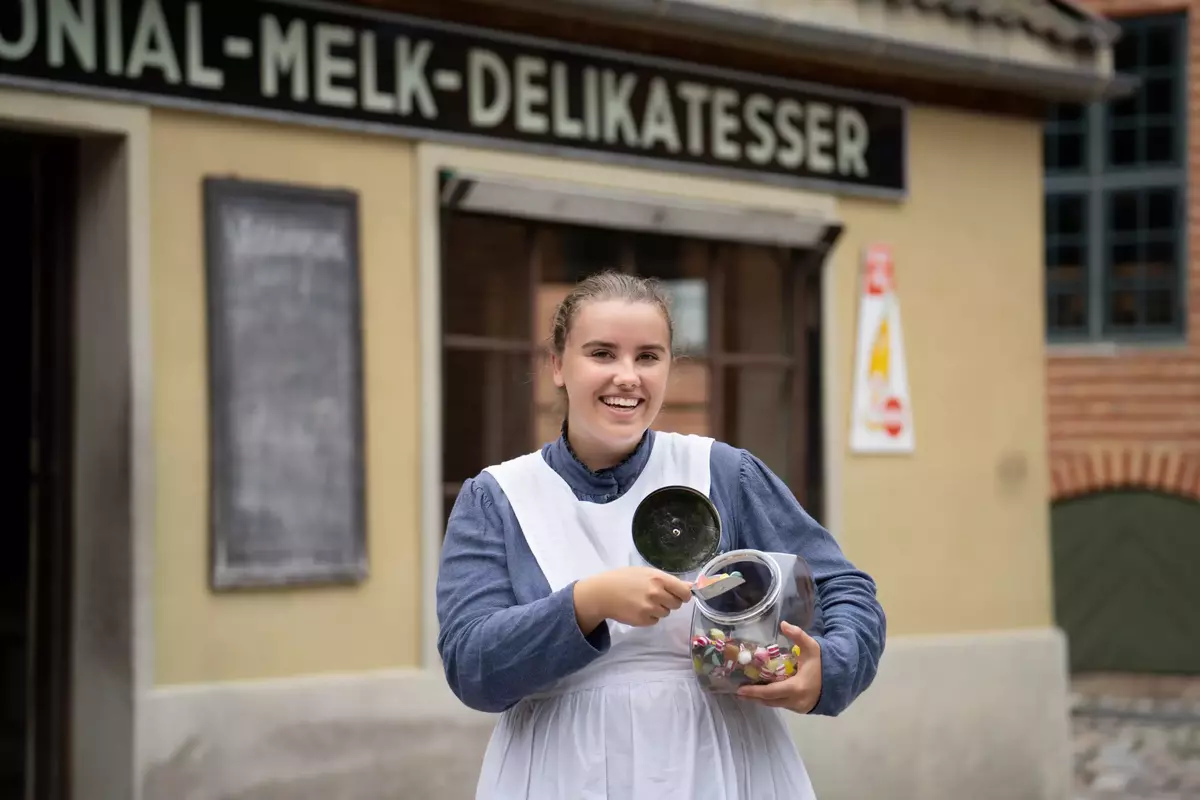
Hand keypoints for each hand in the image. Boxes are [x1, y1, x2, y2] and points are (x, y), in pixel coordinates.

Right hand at [574, 567, 692, 631]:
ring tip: (643, 602)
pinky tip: (638, 609)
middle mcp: (656, 593)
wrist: (602, 593)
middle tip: (656, 597)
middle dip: (670, 601)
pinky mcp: (643, 620)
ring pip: (666, 613)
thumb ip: (667, 580)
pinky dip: (649, 617)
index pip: (684, 591)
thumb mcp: (645, 573)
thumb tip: (691, 586)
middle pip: (676, 604)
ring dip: (659, 609)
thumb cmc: (623, 578)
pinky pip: (655, 621)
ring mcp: (650, 608)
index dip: (684, 595)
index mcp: (658, 579)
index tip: (680, 595)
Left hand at [736, 622, 822, 712]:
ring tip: (748, 692)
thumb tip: (783, 624)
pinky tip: (764, 693)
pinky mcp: (801, 709)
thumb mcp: (811, 647)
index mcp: (796, 687)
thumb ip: (798, 635)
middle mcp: (796, 701)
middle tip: (739, 691)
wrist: (840, 679)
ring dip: (762, 699)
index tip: (740, 690)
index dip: (754, 692)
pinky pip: (782, 704)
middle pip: (770, 701)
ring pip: (775, 704)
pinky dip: (772, 699)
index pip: (770, 692)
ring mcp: (799, 707)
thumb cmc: (823, 663)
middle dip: (754, 697)